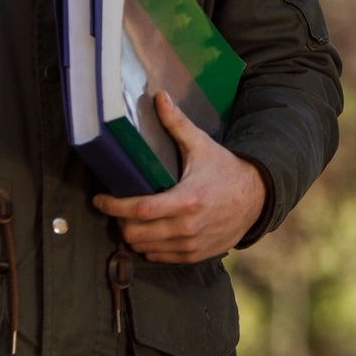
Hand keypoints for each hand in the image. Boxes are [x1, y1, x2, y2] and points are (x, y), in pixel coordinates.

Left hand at [93, 91, 267, 262]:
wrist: (256, 198)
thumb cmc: (225, 170)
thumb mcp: (201, 145)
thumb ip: (177, 123)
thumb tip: (159, 97)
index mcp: (186, 200)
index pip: (138, 209)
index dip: (113, 206)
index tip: (99, 199)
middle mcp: (187, 227)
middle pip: (135, 233)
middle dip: (119, 221)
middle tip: (116, 208)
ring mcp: (191, 244)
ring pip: (144, 248)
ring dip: (132, 235)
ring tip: (129, 219)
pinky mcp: (195, 255)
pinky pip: (160, 258)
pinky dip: (149, 247)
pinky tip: (149, 232)